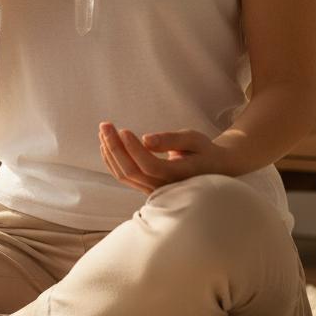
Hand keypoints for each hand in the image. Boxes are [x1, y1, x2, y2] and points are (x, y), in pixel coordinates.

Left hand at [98, 121, 227, 195]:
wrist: (212, 168)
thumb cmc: (203, 150)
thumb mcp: (193, 139)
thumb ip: (170, 140)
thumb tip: (146, 140)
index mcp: (177, 175)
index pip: (148, 165)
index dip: (132, 149)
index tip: (123, 129)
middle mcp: (163, 187)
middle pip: (131, 171)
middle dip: (114, 147)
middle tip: (105, 124)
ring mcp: (153, 190)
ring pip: (124, 175)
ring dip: (110, 153)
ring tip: (103, 130)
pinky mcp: (146, 187)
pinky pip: (125, 177)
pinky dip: (112, 161)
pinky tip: (106, 144)